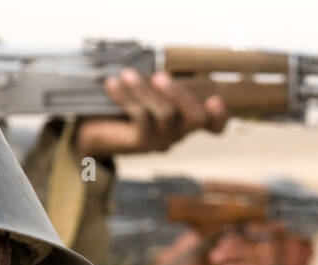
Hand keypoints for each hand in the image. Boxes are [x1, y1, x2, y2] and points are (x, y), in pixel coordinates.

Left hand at [75, 69, 228, 157]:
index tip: (215, 100)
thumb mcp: (147, 90)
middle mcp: (180, 132)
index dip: (220, 116)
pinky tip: (112, 83)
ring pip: (165, 114)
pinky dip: (126, 96)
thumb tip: (161, 68)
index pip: (215, 126)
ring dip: (145, 91)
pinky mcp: (143, 144)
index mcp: (186, 120)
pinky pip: (140, 117)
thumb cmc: (126, 104)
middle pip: (196, 118)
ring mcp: (164, 140)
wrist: (98, 130)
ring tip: (127, 74)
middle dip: (180, 95)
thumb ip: (161, 83)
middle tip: (160, 76)